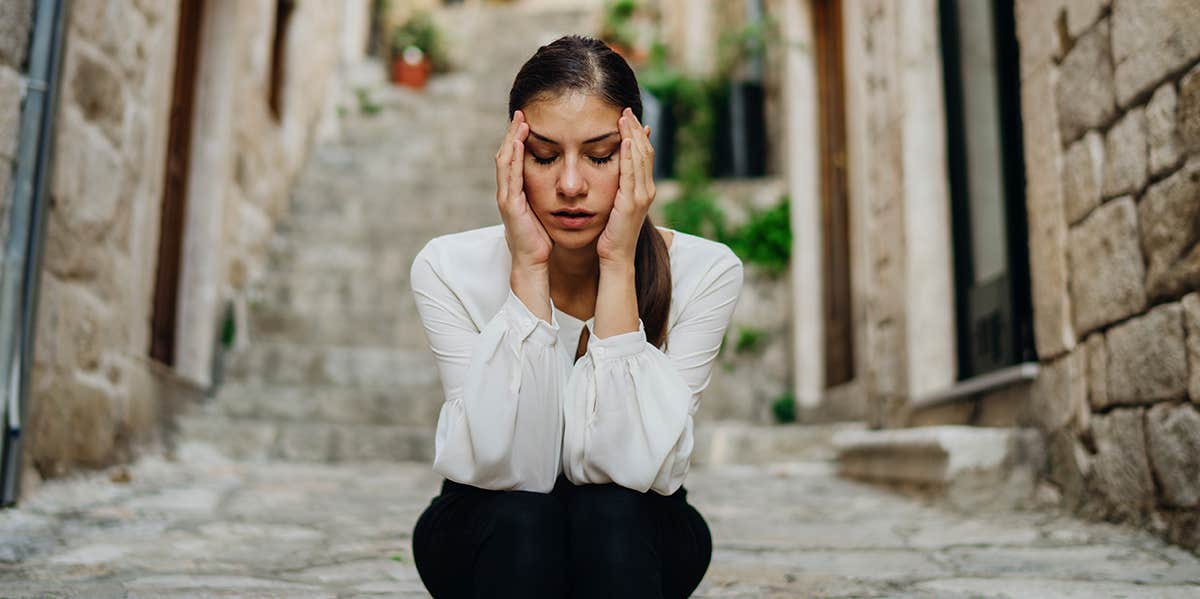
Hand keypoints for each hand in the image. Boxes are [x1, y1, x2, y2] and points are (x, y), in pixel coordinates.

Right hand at [495, 110, 551, 269]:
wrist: (532, 261)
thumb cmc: (539, 238)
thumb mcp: (543, 210)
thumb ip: (546, 193)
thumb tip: (560, 180)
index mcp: (516, 191)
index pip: (514, 158)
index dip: (518, 139)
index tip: (527, 120)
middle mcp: (508, 191)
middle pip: (506, 154)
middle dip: (512, 133)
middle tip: (520, 112)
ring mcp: (506, 197)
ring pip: (505, 161)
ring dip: (511, 140)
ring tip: (519, 121)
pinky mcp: (510, 205)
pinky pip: (510, 176)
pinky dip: (513, 158)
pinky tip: (519, 144)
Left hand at [597, 107, 654, 264]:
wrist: (615, 257)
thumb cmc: (612, 234)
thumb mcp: (616, 205)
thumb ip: (618, 186)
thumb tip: (614, 172)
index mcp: (644, 189)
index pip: (644, 154)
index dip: (638, 134)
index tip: (628, 116)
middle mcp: (647, 190)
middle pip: (645, 151)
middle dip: (636, 129)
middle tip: (626, 109)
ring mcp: (641, 196)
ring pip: (641, 158)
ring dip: (633, 135)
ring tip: (624, 117)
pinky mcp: (631, 202)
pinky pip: (631, 174)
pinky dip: (629, 155)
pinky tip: (625, 141)